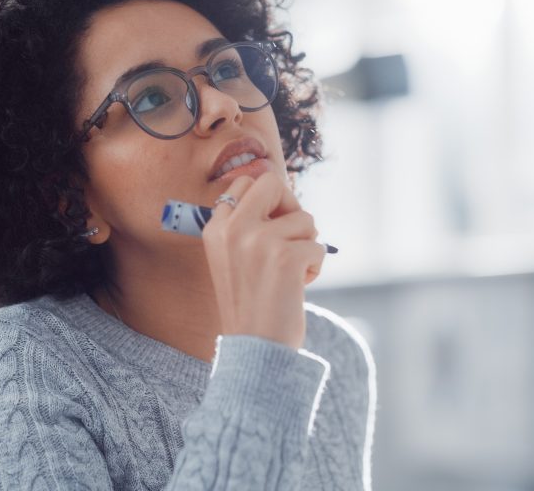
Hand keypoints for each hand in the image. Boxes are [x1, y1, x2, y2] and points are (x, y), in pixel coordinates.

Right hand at [202, 173, 325, 349]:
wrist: (254, 349)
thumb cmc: (251, 304)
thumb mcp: (234, 259)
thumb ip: (248, 226)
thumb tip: (283, 193)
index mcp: (215, 229)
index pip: (245, 183)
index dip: (270, 201)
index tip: (274, 226)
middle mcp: (232, 229)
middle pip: (272, 182)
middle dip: (292, 207)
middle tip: (292, 237)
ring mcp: (258, 241)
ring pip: (305, 219)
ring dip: (306, 245)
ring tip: (289, 275)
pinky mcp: (286, 257)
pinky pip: (318, 245)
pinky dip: (315, 267)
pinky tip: (297, 288)